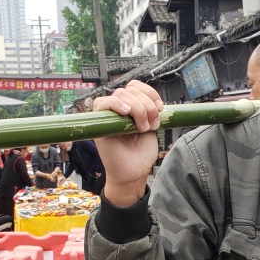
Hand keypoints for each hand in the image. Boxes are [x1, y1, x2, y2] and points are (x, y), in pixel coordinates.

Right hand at [93, 80, 162, 205]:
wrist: (134, 173)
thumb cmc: (141, 154)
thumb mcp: (150, 127)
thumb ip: (149, 110)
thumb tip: (152, 98)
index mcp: (130, 107)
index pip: (136, 86)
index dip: (150, 93)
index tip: (161, 108)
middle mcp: (118, 109)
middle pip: (130, 89)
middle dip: (147, 105)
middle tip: (152, 124)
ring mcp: (108, 115)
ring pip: (121, 94)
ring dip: (138, 108)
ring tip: (142, 128)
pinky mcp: (99, 124)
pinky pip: (102, 103)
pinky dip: (116, 104)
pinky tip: (127, 113)